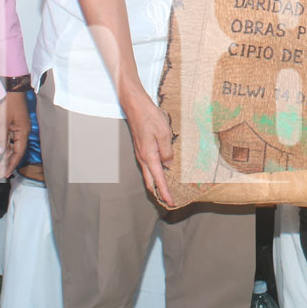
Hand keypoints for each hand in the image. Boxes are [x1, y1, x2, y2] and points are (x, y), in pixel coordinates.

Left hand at [0, 93, 29, 179]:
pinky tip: (2, 150)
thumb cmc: (8, 102)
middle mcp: (24, 130)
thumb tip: (0, 154)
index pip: (18, 153)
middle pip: (17, 150)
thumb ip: (1, 138)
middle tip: (1, 173)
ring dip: (7, 154)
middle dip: (9, 162)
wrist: (11, 87)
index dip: (11, 164)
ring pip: (14, 144)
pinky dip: (7, 145)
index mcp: (23, 132)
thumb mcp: (2, 121)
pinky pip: (12, 137)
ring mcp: (20, 126)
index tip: (5, 174)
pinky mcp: (16, 122)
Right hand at [122, 91, 174, 207]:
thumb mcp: (164, 133)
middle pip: (150, 181)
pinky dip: (154, 173)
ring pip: (148, 174)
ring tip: (166, 190)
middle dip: (159, 193)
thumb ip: (167, 151)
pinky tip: (161, 172)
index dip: (165, 193)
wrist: (135, 105)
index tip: (171, 202)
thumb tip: (168, 164)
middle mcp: (143, 157)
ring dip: (156, 183)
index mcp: (149, 156)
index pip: (158, 180)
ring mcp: (140, 153)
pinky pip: (148, 165)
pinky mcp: (141, 148)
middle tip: (168, 201)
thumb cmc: (149, 117)